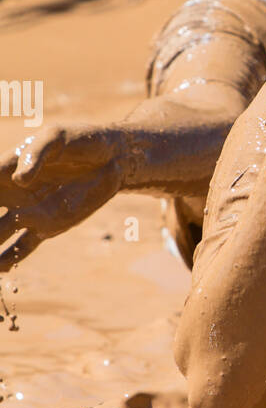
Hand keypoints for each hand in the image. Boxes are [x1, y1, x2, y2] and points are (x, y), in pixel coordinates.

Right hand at [0, 125, 121, 268]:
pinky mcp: (48, 225)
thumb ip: (36, 155)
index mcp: (7, 168)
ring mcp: (28, 211)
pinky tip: (0, 270)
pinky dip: (10, 258)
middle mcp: (12, 192)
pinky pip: (24, 246)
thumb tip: (19, 179)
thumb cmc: (81, 140)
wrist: (112, 158)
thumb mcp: (57, 137)